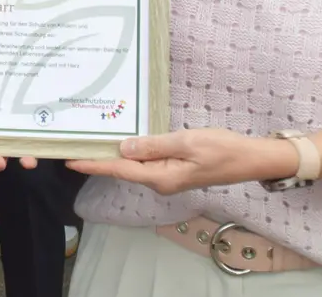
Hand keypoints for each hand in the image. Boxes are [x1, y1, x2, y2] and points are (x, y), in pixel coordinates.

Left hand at [66, 129, 294, 195]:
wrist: (250, 159)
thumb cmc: (222, 149)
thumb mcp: (186, 142)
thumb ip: (154, 145)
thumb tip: (123, 148)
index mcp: (161, 177)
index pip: (119, 170)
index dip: (94, 164)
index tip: (70, 159)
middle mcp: (160, 181)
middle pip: (123, 169)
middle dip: (100, 158)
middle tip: (76, 143)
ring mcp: (167, 177)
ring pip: (135, 165)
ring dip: (115, 154)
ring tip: (93, 140)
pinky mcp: (174, 170)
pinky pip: (148, 161)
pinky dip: (134, 152)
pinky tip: (125, 142)